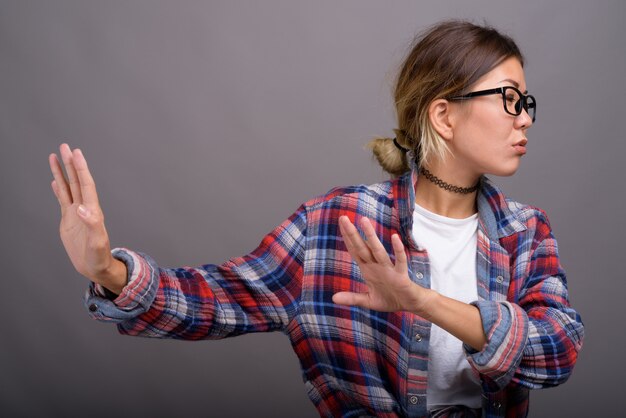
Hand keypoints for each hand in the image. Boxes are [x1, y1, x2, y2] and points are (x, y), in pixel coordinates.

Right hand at [49, 144, 126, 293]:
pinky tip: (55, 180)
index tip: (76, 153)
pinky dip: (59, 189)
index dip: (81, 168)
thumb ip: (92, 224)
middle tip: (64, 146)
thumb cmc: (99, 257)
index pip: (86, 185)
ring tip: (54, 157)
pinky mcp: (69, 221)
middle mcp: (85, 208)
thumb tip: (82, 207)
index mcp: (92, 211)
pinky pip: (63, 200)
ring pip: (68, 188)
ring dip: (62, 173)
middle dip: (71, 164)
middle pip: (76, 181)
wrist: (95, 267)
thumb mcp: (97, 243)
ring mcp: (76, 214)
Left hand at [332, 216, 433, 313]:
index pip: (355, 251)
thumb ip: (352, 298)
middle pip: (362, 247)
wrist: (409, 304)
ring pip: (378, 250)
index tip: (340, 224)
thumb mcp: (368, 300)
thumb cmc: (389, 298)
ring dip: (371, 236)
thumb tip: (333, 298)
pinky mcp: (400, 274)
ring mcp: (388, 268)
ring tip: (364, 220)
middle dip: (352, 233)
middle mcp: (376, 265)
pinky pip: (400, 260)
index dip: (347, 239)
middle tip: (343, 217)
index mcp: (368, 269)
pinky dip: (398, 250)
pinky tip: (394, 238)